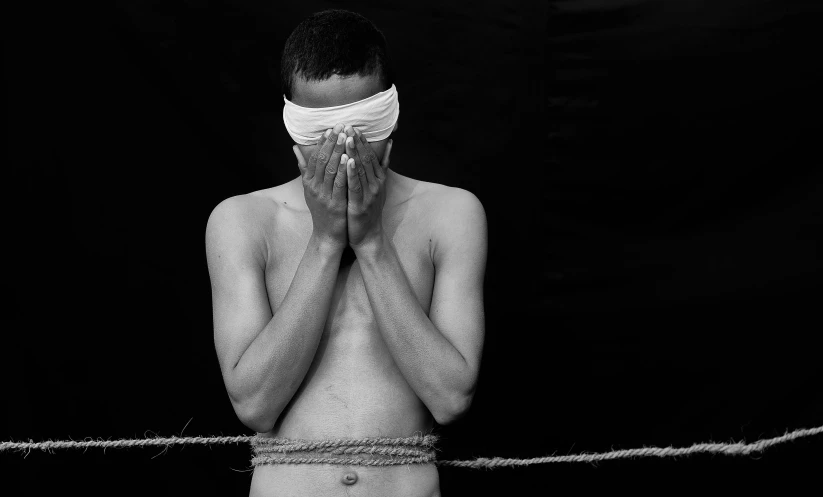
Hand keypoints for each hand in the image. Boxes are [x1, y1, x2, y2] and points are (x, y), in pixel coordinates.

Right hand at [293, 124, 349, 251]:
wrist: (328, 235)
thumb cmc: (322, 210)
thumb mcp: (310, 188)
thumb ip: (305, 168)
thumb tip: (295, 148)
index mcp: (309, 182)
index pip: (314, 157)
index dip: (322, 142)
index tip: (330, 128)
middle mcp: (314, 187)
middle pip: (322, 160)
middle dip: (332, 142)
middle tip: (340, 126)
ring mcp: (323, 196)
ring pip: (330, 169)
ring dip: (338, 151)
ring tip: (345, 136)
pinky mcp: (334, 204)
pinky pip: (339, 184)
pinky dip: (342, 170)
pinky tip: (348, 158)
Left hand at [344, 127, 392, 248]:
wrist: (368, 236)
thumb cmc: (369, 209)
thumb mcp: (378, 186)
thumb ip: (382, 165)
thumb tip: (390, 143)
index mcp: (378, 179)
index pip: (370, 156)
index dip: (362, 141)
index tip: (354, 126)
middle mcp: (376, 184)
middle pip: (366, 159)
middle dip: (357, 142)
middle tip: (349, 126)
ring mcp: (369, 195)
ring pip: (361, 170)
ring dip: (354, 152)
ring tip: (348, 137)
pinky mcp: (360, 205)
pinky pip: (355, 186)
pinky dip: (352, 172)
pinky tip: (347, 161)